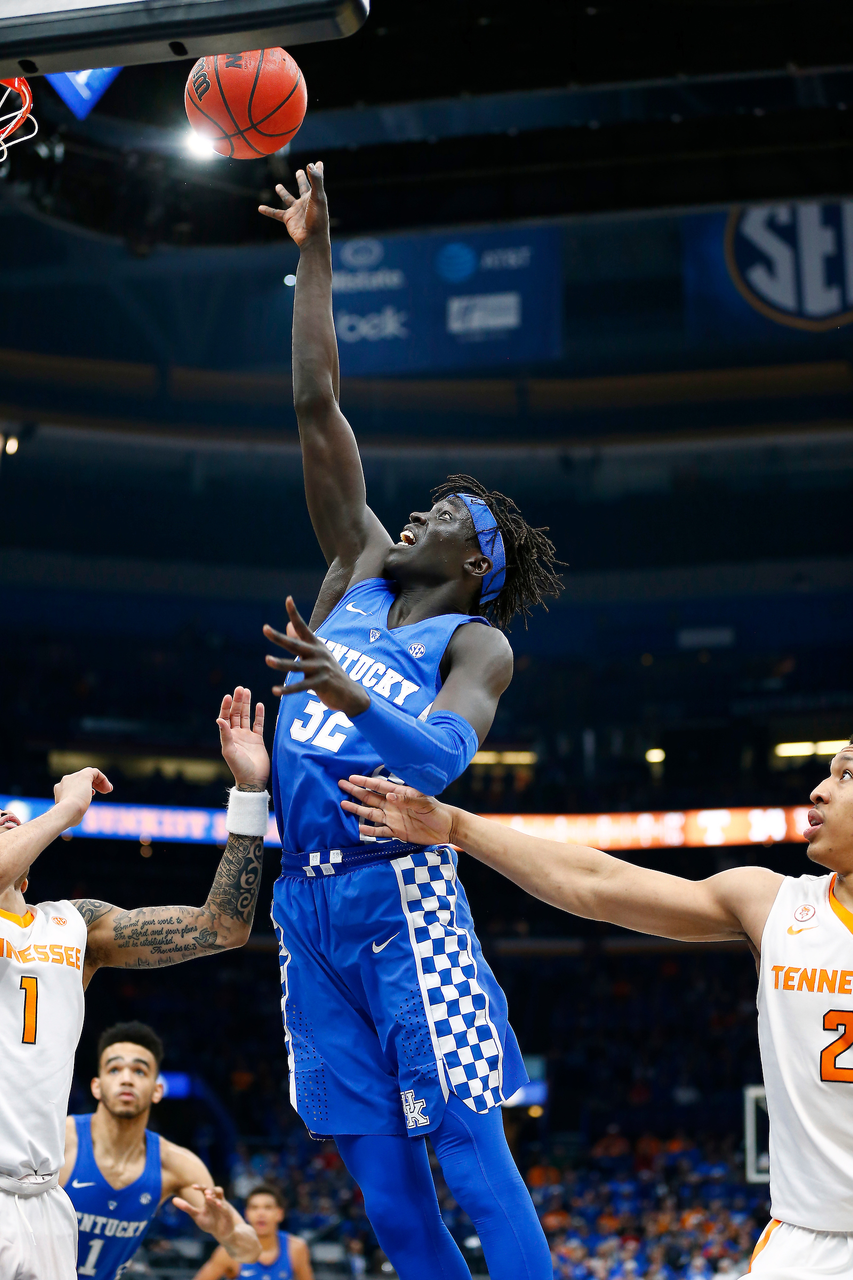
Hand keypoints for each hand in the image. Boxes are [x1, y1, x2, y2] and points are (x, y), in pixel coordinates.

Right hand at [54, 768, 111, 825]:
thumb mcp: (71, 815)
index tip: (92, 795)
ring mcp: (74, 777)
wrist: (67, 811)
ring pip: (89, 774)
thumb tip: (77, 816)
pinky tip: (108, 788)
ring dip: (99, 782)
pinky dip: (103, 779)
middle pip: (80, 778)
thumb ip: (74, 812)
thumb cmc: (69, 817)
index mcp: (60, 790)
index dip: (84, 789)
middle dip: (92, 784)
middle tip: (102, 791)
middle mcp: (65, 781)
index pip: (73, 785)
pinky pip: (95, 772)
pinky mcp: (84, 775)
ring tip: (108, 790)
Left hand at [173, 1185, 233, 1238]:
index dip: (199, 1187)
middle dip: (209, 1190)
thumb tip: (173, 1199)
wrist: (221, 1232)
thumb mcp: (196, 1215)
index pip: (204, 1190)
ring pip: (220, 1196)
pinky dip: (222, 1205)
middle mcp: (216, 1200)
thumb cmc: (209, 1222)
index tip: (192, 1186)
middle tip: (204, 1192)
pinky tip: (218, 1205)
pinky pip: (225, 1207)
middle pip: (214, 1190)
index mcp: (208, 1200)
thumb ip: (186, 1207)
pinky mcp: (228, 1212)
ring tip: (208, 1196)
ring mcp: (222, 1205)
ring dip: (215, 1195)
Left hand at [217, 687, 268, 788]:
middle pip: (236, 714)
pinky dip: (259, 715)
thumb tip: (219, 719)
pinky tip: (259, 705)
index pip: (225, 717)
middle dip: (238, 701)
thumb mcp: (229, 751)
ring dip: (246, 704)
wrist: (253, 780)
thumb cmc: (239, 767)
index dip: (226, 706)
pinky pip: (258, 724)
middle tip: (240, 689)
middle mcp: (237, 734)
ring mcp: (247, 736)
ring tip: (247, 691)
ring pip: (246, 716)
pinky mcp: (258, 740)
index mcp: (228, 737)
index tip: (229, 696)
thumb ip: (225, 735)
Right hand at [258, 162, 328, 248]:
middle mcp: (306, 202)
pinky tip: (260, 208)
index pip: (316, 180)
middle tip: (300, 171)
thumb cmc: (318, 218)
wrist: (312, 239)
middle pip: (303, 187)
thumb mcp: (318, 197)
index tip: (319, 162)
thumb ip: (316, 181)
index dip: (317, 171)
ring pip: (288, 199)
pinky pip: (275, 213)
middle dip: (302, 179)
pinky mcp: (288, 218)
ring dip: (283, 193)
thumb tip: (310, 164)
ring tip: (277, 186)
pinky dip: (268, 211)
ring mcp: (296, 210)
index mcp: (314, 196)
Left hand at [264, 597, 369, 717]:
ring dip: (280, 664)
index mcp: (316, 645)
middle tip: (265, 629)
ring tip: (267, 660)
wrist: (349, 693)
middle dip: (279, 637)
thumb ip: (301, 641)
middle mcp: (318, 654)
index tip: (288, 599)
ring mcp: (320, 669)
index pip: (302, 627)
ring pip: (296, 666)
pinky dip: (287, 690)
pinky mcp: (321, 684)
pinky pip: (300, 687)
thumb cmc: (329, 672)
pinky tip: (275, 691)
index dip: (295, 614)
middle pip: (295, 644)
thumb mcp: (317, 654)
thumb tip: (287, 625)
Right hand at [339, 775, 454, 845]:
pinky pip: (380, 831)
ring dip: (357, 809)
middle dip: (356, 791)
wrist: (446, 827)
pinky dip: (370, 831)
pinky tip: (359, 829)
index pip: (379, 787)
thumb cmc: (437, 810)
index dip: (365, 782)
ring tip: (343, 804)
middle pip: (370, 798)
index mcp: (400, 794)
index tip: (352, 777)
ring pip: (371, 813)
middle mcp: (393, 805)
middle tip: (341, 784)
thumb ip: (407, 798)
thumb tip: (390, 795)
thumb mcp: (424, 802)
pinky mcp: (397, 832)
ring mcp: (393, 819)